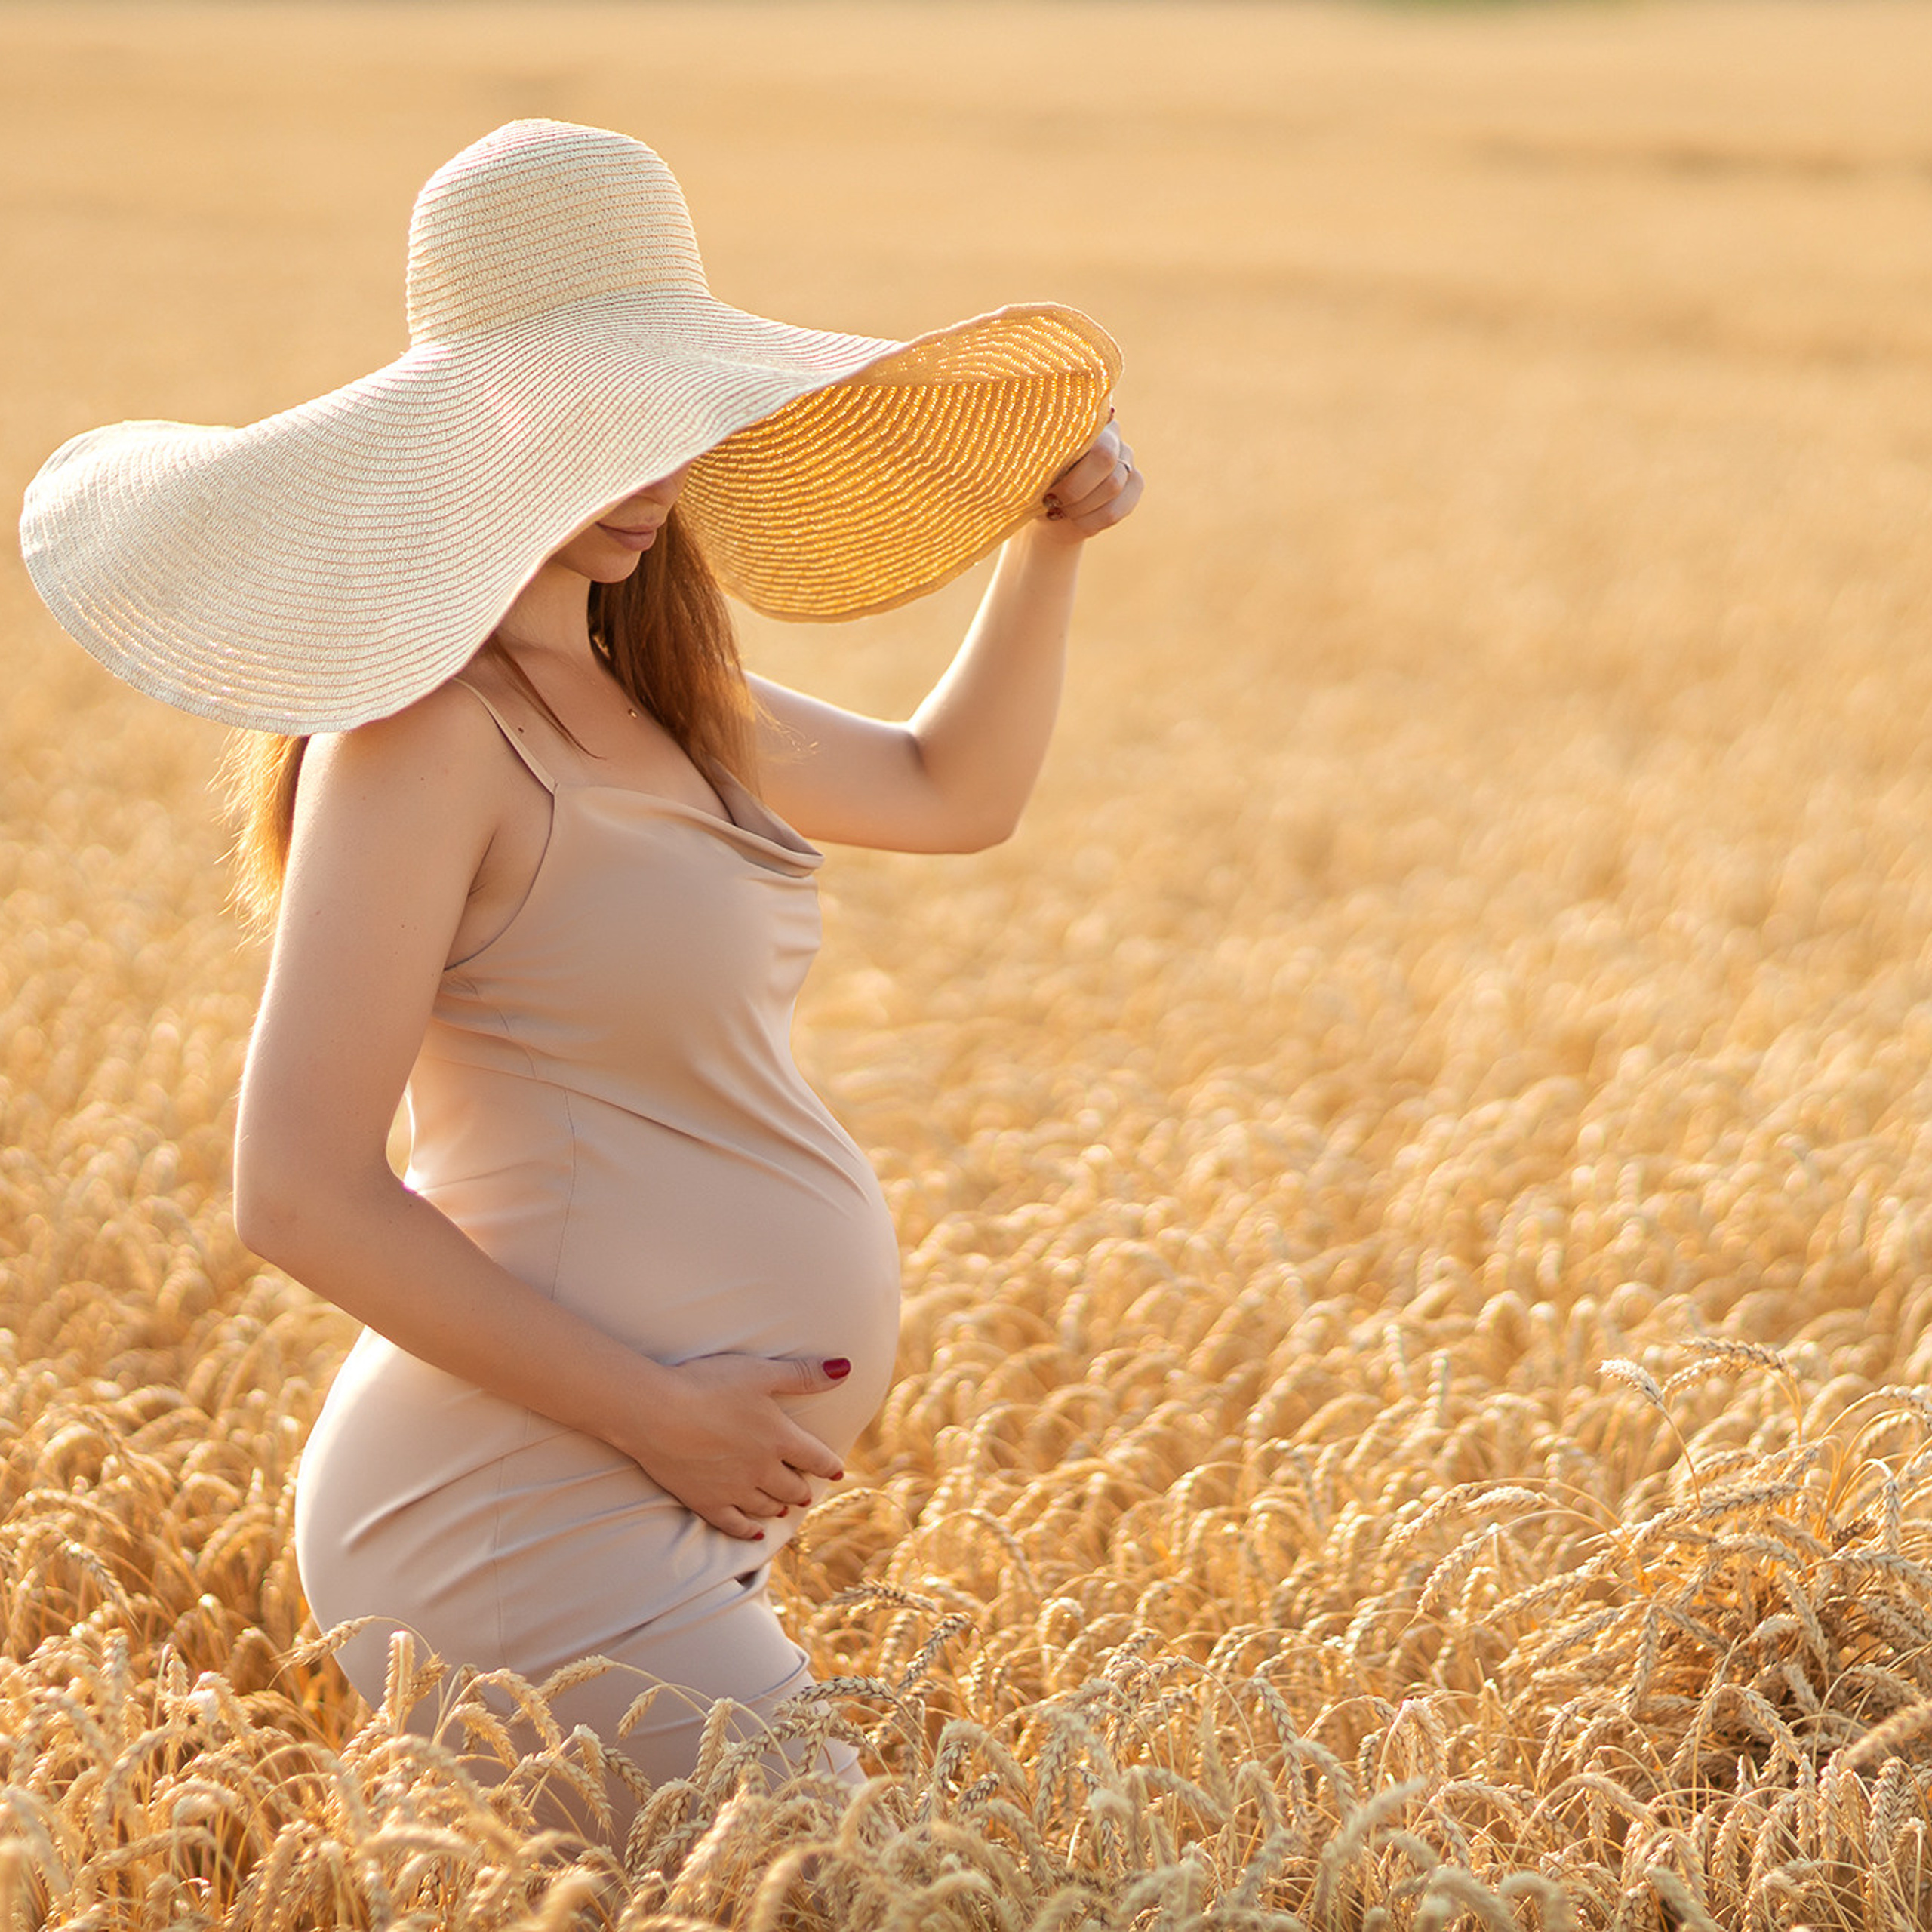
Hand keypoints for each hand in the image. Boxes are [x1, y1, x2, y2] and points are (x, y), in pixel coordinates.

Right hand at [621, 1352, 850, 1540]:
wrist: (656, 1412)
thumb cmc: (709, 1384)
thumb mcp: (761, 1372)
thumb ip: (804, 1374)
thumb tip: (846, 1368)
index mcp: (780, 1438)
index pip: (816, 1458)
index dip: (829, 1464)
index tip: (837, 1470)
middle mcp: (762, 1470)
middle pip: (793, 1487)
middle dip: (802, 1488)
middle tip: (806, 1490)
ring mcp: (734, 1490)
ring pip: (767, 1507)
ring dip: (779, 1506)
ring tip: (783, 1506)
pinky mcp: (706, 1503)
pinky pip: (734, 1526)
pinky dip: (748, 1532)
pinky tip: (755, 1533)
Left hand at [1036, 414, 1141, 541]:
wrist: (1050, 513)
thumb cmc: (1035, 484)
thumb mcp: (1030, 468)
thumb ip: (1041, 454)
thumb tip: (1042, 446)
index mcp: (1083, 421)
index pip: (1087, 429)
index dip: (1067, 462)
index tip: (1046, 487)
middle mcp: (1111, 433)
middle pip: (1104, 458)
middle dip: (1074, 488)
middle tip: (1051, 501)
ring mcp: (1126, 457)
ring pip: (1112, 486)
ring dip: (1080, 507)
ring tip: (1059, 512)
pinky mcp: (1135, 483)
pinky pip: (1117, 508)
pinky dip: (1091, 521)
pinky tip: (1076, 521)